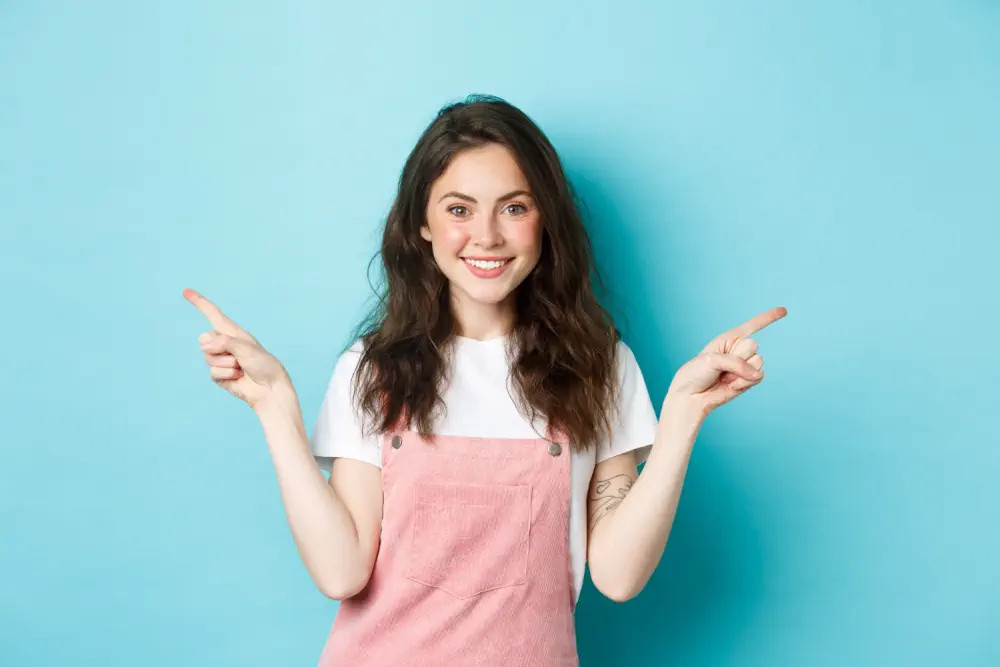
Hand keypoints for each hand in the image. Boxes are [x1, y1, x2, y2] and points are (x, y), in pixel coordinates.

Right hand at [184, 288, 290, 409]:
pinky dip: (227, 375)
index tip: (186, 291)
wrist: (269, 388)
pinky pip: (212, 373)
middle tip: (238, 356)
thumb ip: (223, 341)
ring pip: (208, 358)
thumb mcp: (245, 347)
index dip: (199, 302)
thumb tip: (203, 344)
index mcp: (233, 332)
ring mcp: (220, 359)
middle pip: (204, 340)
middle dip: (219, 348)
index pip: (212, 313)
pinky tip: (238, 377)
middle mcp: (224, 343)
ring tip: (241, 367)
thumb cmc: (263, 364)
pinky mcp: (219, 375)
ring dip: (227, 364)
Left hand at [666, 307, 786, 417]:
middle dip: (737, 357)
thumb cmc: (696, 373)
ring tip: (724, 377)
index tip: (784, 310)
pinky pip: (758, 377)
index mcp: (729, 339)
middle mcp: (739, 351)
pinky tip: (730, 385)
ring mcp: (745, 366)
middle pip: (753, 346)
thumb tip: (758, 375)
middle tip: (720, 367)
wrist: (691, 396)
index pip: (753, 325)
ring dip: (741, 372)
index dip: (768, 317)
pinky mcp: (748, 380)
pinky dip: (744, 382)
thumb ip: (737, 364)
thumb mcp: (711, 360)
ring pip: (758, 362)